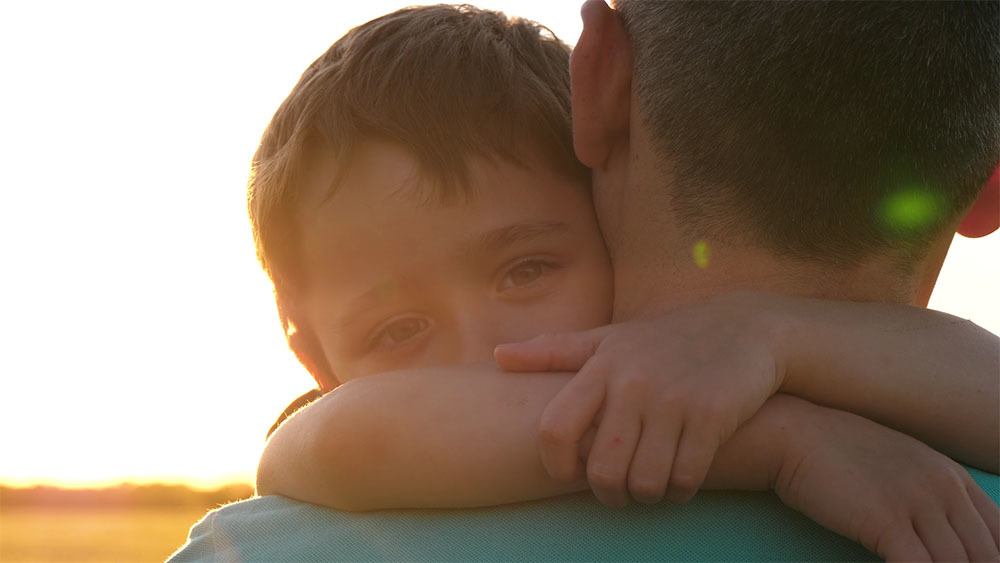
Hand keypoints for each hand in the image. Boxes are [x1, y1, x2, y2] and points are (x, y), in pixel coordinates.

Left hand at [495, 293, 785, 506]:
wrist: (745, 327)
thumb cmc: (665, 338)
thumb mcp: (608, 338)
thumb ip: (553, 351)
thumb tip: (497, 357)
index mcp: (601, 365)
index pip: (555, 427)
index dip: (555, 464)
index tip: (570, 473)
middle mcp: (632, 382)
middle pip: (602, 468)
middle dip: (608, 492)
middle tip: (617, 490)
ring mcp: (673, 400)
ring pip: (644, 481)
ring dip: (645, 494)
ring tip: (648, 485)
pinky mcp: (711, 416)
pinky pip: (685, 478)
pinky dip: (679, 490)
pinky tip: (680, 479)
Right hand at [775, 397, 999, 561]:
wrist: (794, 435)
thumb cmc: (836, 452)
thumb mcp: (899, 465)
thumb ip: (929, 493)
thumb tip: (945, 534)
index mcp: (951, 476)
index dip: (994, 558)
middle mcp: (943, 487)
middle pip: (984, 555)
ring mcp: (916, 503)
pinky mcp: (886, 521)